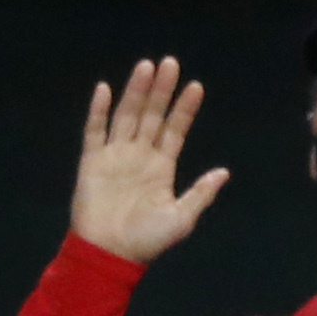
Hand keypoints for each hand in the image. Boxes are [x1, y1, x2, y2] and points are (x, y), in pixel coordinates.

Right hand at [70, 57, 228, 264]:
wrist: (111, 253)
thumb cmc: (148, 240)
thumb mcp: (182, 217)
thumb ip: (201, 193)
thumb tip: (224, 172)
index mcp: (162, 167)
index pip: (175, 130)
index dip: (185, 109)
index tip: (196, 86)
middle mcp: (139, 156)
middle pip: (152, 115)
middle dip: (161, 90)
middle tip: (170, 62)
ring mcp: (115, 155)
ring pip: (127, 116)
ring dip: (136, 91)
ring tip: (146, 66)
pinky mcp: (92, 161)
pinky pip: (94, 130)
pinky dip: (99, 110)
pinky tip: (106, 89)